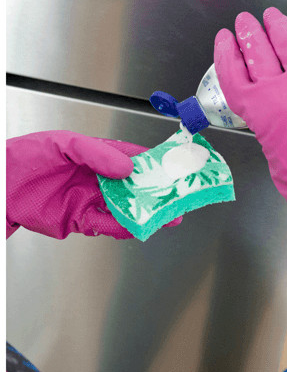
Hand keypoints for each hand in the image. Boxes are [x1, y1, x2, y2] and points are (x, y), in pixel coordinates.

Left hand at [6, 131, 182, 239]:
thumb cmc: (25, 157)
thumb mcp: (65, 144)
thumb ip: (97, 154)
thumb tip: (127, 168)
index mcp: (96, 156)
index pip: (132, 158)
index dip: (154, 163)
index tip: (173, 167)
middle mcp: (96, 178)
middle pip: (133, 186)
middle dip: (156, 192)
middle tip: (177, 196)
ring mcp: (89, 200)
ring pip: (124, 207)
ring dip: (144, 211)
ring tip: (165, 215)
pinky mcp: (79, 220)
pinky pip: (106, 225)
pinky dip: (123, 226)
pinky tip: (138, 224)